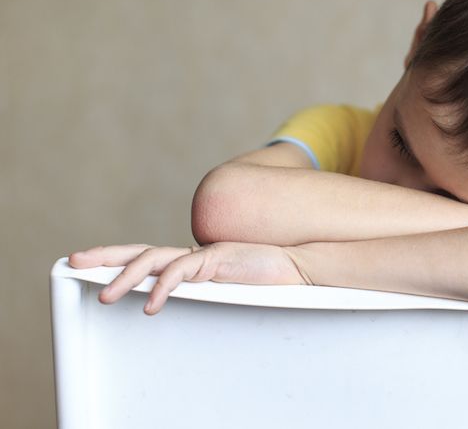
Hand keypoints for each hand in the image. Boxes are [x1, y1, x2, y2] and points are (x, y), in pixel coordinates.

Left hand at [68, 241, 308, 314]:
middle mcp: (191, 255)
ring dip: (128, 276)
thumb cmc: (265, 282)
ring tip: (108, 296)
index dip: (114, 257)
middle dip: (105, 256)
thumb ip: (200, 292)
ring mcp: (203, 255)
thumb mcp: (224, 290)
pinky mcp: (218, 259)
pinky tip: (153, 305)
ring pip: (155, 259)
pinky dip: (165, 286)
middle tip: (74, 261)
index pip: (145, 256)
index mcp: (190, 262)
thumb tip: (173, 309)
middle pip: (139, 251)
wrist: (298, 267)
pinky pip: (184, 271)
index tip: (84, 261)